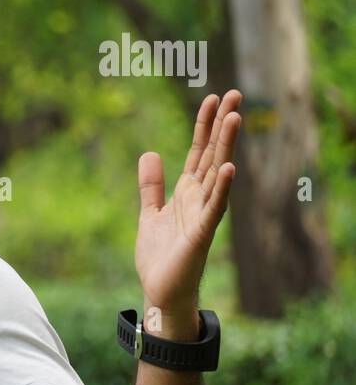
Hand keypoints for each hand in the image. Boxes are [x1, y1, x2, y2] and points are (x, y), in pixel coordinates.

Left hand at [135, 91, 240, 329]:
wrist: (160, 291)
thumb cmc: (160, 256)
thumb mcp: (150, 213)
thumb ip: (151, 186)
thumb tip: (150, 152)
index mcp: (187, 193)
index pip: (198, 152)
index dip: (204, 126)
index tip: (211, 98)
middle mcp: (200, 199)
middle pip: (212, 155)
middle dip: (222, 125)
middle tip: (235, 93)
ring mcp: (204, 215)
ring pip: (217, 174)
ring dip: (226, 147)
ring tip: (235, 118)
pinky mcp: (202, 234)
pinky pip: (215, 208)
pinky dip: (222, 188)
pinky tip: (229, 168)